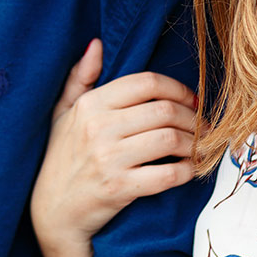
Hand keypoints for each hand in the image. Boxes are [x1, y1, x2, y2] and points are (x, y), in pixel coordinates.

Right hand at [31, 42, 197, 251]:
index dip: (178, 88)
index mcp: (90, 104)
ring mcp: (109, 158)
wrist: (53, 212)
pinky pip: (168, 175)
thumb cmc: (61, 158)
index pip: (147, 83)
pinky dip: (187, 171)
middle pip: (165, 110)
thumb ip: (79, 77)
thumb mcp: (62, 113)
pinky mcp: (120, 188)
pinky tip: (189, 169)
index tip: (191, 100)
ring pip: (171, 139)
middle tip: (203, 126)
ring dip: (194, 143)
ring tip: (198, 147)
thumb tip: (96, 44)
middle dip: (193, 117)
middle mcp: (99, 127)